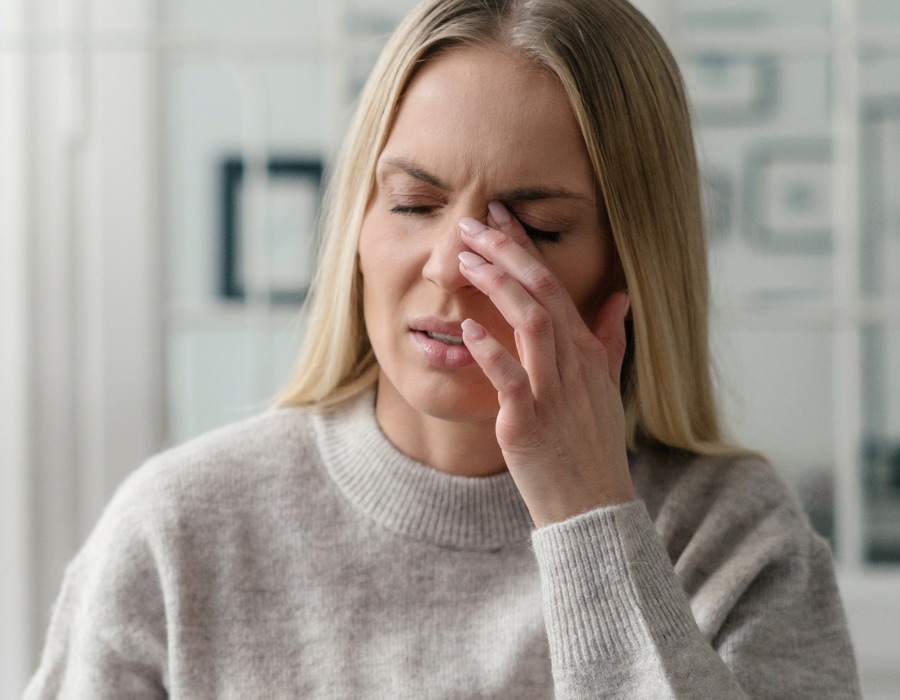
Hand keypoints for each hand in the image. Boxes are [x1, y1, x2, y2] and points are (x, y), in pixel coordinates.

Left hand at [457, 202, 633, 526]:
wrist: (592, 508)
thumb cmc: (593, 448)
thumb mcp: (607, 389)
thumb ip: (610, 340)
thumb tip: (619, 299)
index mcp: (588, 352)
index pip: (556, 286)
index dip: (525, 249)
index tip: (499, 218)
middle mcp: (574, 365)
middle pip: (544, 293)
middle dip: (508, 252)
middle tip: (474, 222)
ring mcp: (554, 392)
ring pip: (531, 323)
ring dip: (498, 286)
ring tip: (465, 259)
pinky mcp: (529, 424)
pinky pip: (512, 380)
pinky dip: (490, 352)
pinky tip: (466, 329)